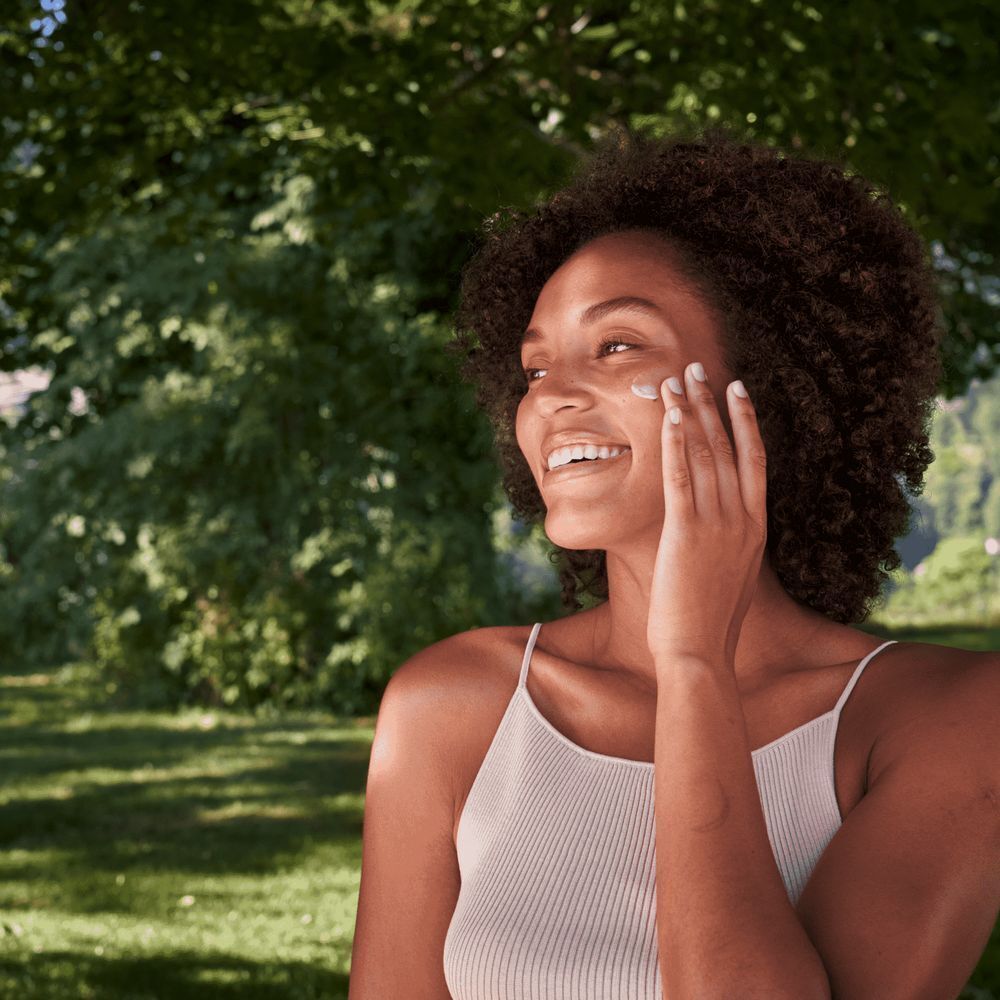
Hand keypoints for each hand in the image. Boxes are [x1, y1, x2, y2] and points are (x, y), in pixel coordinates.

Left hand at [647, 362, 767, 671]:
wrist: (701, 655)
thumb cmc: (711, 625)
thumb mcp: (731, 578)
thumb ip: (730, 547)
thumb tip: (721, 531)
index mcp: (755, 528)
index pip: (755, 460)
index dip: (746, 421)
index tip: (737, 390)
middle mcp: (742, 519)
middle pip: (728, 447)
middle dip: (711, 403)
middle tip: (699, 368)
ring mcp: (717, 525)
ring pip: (704, 455)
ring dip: (688, 412)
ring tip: (676, 379)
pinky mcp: (686, 533)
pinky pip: (681, 478)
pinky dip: (674, 444)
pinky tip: (667, 417)